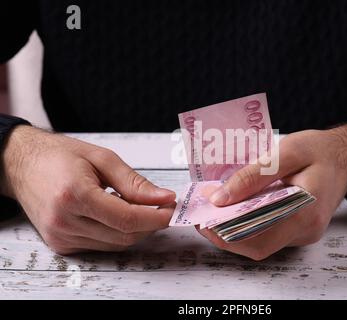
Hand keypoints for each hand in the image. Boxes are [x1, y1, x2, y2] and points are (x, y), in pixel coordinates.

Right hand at [0, 126, 175, 254]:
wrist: (22, 165)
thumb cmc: (60, 156)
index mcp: (74, 194)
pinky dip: (117, 233)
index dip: (155, 217)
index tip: (172, 208)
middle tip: (163, 207)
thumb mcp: (102, 158)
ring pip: (116, 244)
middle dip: (150, 224)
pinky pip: (102, 245)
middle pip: (124, 235)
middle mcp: (64, 220)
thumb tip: (164, 198)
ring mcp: (60, 236)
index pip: (127, 218)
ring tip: (141, 208)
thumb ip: (135, 183)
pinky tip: (118, 214)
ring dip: (136, 230)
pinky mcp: (60, 244)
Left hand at [198, 124, 346, 260]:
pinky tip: (235, 206)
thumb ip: (254, 175)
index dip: (226, 236)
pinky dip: (247, 224)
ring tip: (214, 207)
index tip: (204, 218)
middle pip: (256, 246)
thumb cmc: (319, 151)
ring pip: (260, 242)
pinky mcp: (298, 228)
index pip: (259, 240)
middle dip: (224, 234)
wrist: (345, 156)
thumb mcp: (287, 152)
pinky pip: (268, 233)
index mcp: (305, 213)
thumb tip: (220, 198)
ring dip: (233, 229)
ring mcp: (303, 233)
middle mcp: (305, 231)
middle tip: (203, 212)